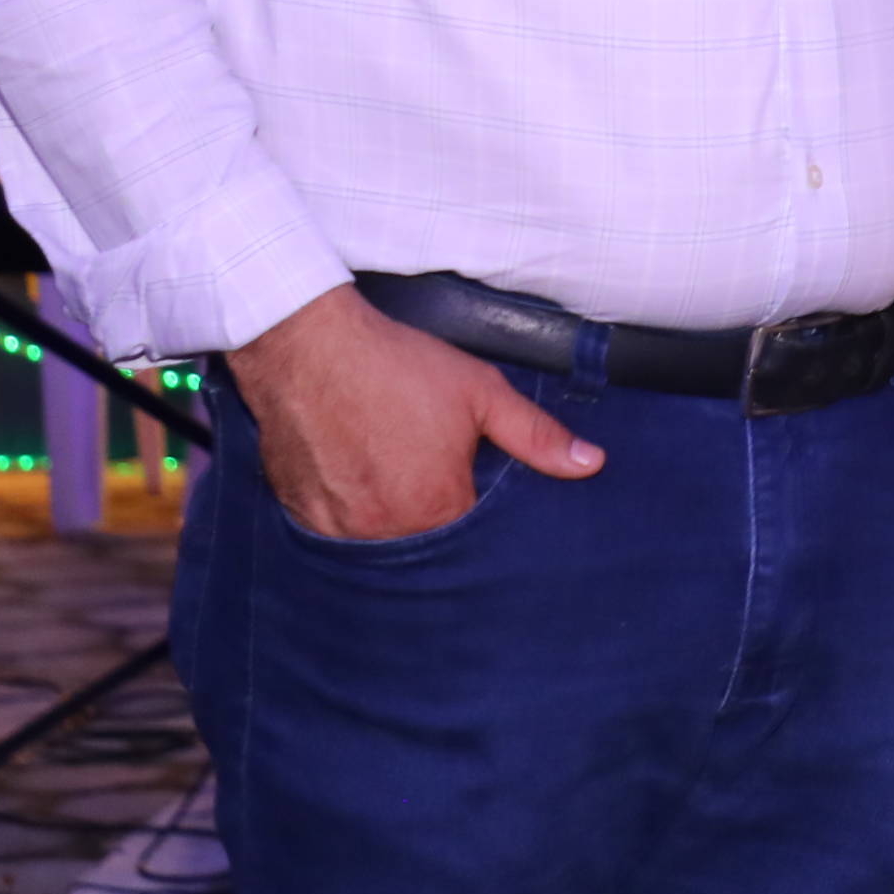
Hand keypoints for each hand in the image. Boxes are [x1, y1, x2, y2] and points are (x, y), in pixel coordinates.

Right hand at [228, 284, 602, 541]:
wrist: (308, 347)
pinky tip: (357, 480)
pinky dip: (351, 516)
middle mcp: (385, 531)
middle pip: (426, 547)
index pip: (474, 540)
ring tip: (394, 476)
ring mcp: (339, 529)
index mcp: (436, 508)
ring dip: (392, 522)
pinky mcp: (302, 517)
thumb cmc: (395, 366)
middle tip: (428, 476)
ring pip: (379, 543)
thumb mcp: (479, 392)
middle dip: (436, 521)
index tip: (474, 490)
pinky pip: (337, 534)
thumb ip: (536, 435)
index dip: (479, 515)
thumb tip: (590, 463)